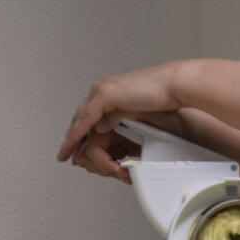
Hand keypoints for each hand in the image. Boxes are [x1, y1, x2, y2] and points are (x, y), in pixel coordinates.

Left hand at [56, 63, 182, 175]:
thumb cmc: (163, 97)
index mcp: (110, 90)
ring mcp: (102, 89)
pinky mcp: (105, 95)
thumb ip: (117, 117)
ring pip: (80, 118)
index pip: (88, 113)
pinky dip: (77, 134)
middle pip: (80, 116)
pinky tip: (72, 144)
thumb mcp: (135, 112)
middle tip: (65, 153)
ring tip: (65, 153)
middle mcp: (102, 87)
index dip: (80, 131)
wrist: (174, 86)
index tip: (75, 145)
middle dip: (72, 137)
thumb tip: (103, 126)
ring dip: (71, 138)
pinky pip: (86, 119)